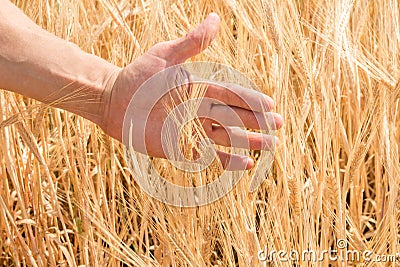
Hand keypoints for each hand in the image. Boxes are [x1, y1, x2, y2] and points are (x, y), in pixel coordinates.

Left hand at [100, 13, 282, 169]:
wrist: (113, 100)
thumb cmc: (138, 76)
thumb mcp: (165, 55)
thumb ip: (192, 43)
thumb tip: (216, 19)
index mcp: (199, 88)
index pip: (231, 94)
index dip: (250, 100)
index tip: (270, 105)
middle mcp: (199, 110)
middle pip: (234, 118)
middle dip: (256, 122)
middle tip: (278, 126)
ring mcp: (190, 130)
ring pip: (226, 137)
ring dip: (248, 142)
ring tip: (270, 146)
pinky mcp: (179, 148)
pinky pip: (207, 156)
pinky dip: (226, 160)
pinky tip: (245, 163)